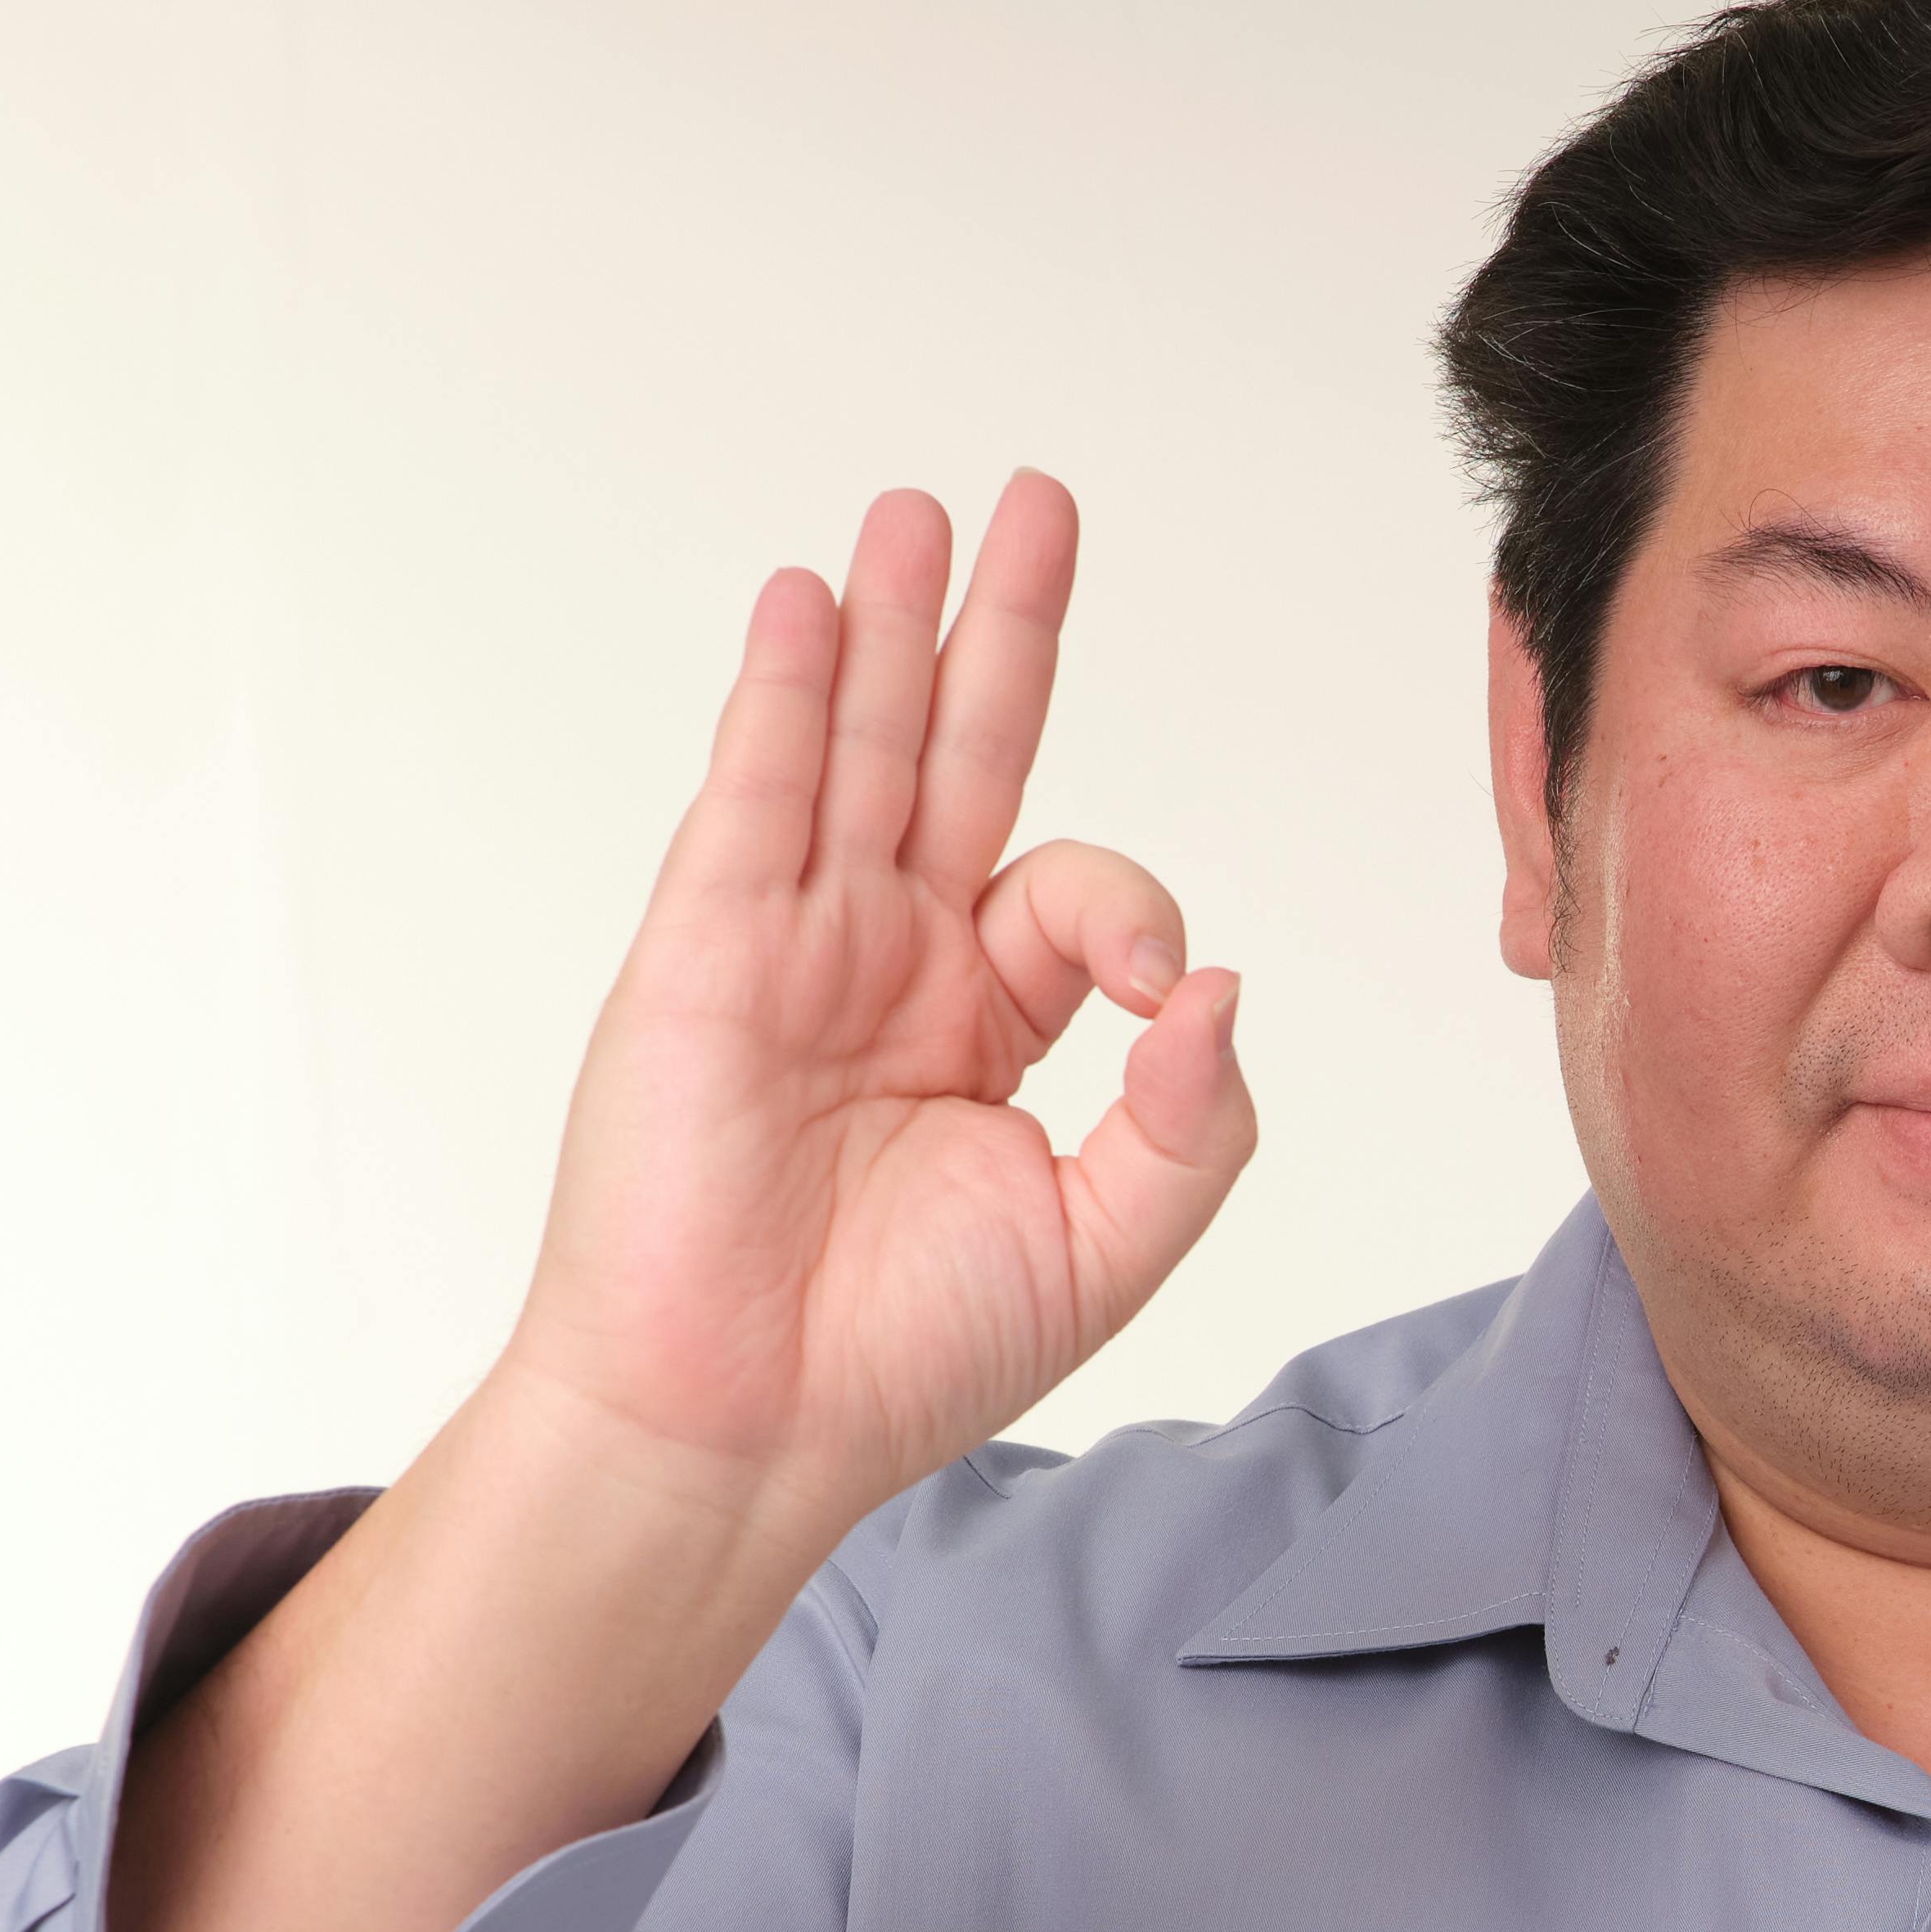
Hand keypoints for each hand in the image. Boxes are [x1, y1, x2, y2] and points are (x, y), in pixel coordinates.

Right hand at [494, 473, 1256, 1567]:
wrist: (748, 1427)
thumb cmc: (905, 1353)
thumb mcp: (1109, 1242)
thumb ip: (1191, 1121)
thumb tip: (1223, 991)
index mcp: (986, 1021)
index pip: (1078, 898)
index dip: (1136, 916)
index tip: (1157, 992)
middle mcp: (891, 962)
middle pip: (960, 757)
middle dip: (997, 631)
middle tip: (1034, 504)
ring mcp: (794, 947)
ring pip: (853, 751)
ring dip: (885, 627)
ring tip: (913, 514)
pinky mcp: (707, 953)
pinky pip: (752, 799)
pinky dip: (779, 699)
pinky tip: (804, 607)